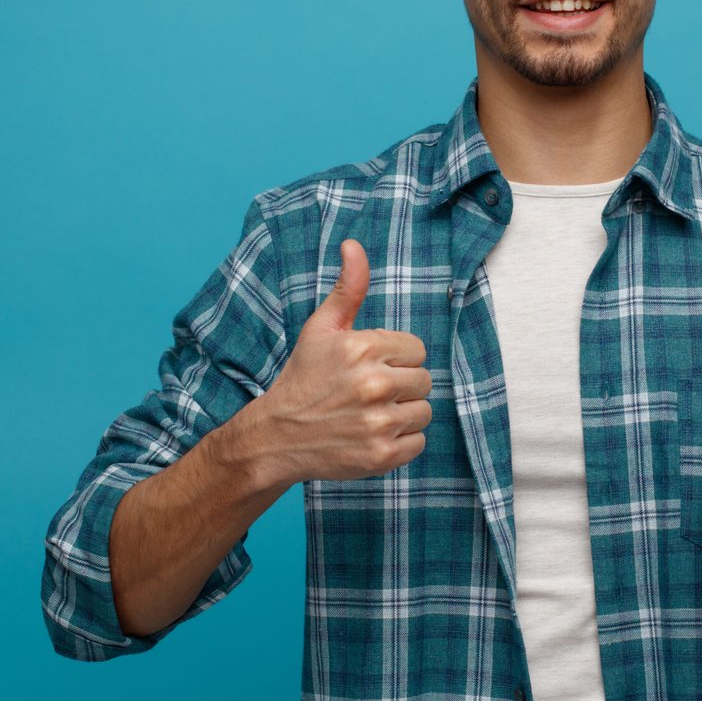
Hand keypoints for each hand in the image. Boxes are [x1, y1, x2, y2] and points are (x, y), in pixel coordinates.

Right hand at [217, 238, 431, 489]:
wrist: (276, 437)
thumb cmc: (304, 378)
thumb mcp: (322, 328)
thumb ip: (348, 288)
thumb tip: (353, 245)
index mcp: (363, 348)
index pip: (416, 349)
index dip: (395, 358)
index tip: (368, 367)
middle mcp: (374, 384)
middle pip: (424, 380)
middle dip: (401, 385)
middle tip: (367, 393)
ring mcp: (379, 422)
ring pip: (424, 411)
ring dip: (403, 414)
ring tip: (369, 414)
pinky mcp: (383, 455)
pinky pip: (419, 442)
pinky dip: (401, 442)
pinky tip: (372, 435)